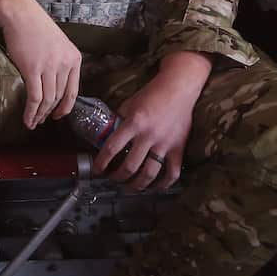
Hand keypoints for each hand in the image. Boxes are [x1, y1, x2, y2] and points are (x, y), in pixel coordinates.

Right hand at [0, 0, 80, 129]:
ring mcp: (49, 66)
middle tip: (41, 120)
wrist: (19, 13)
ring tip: (33, 122)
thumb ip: (60, 62)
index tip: (58, 116)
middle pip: (59, 97)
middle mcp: (65, 63)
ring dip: (40, 115)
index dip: (66, 107)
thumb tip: (55, 84)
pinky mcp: (32, 69)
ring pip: (47, 100)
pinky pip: (34, 97)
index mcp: (74, 58)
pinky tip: (27, 119)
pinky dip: (31, 111)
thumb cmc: (35, 26)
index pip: (73, 91)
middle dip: (50, 112)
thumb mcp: (57, 43)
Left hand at [94, 51, 211, 191]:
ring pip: (149, 174)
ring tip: (129, 187)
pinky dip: (164, 184)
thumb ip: (118, 120)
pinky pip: (172, 173)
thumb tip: (106, 135)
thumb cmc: (152, 94)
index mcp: (134, 122)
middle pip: (130, 166)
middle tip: (112, 179)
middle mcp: (149, 135)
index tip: (97, 170)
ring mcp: (165, 143)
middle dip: (117, 177)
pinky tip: (155, 187)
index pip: (112, 148)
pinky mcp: (178, 148)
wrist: (178, 87)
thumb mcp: (129, 104)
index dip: (102, 163)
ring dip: (136, 186)